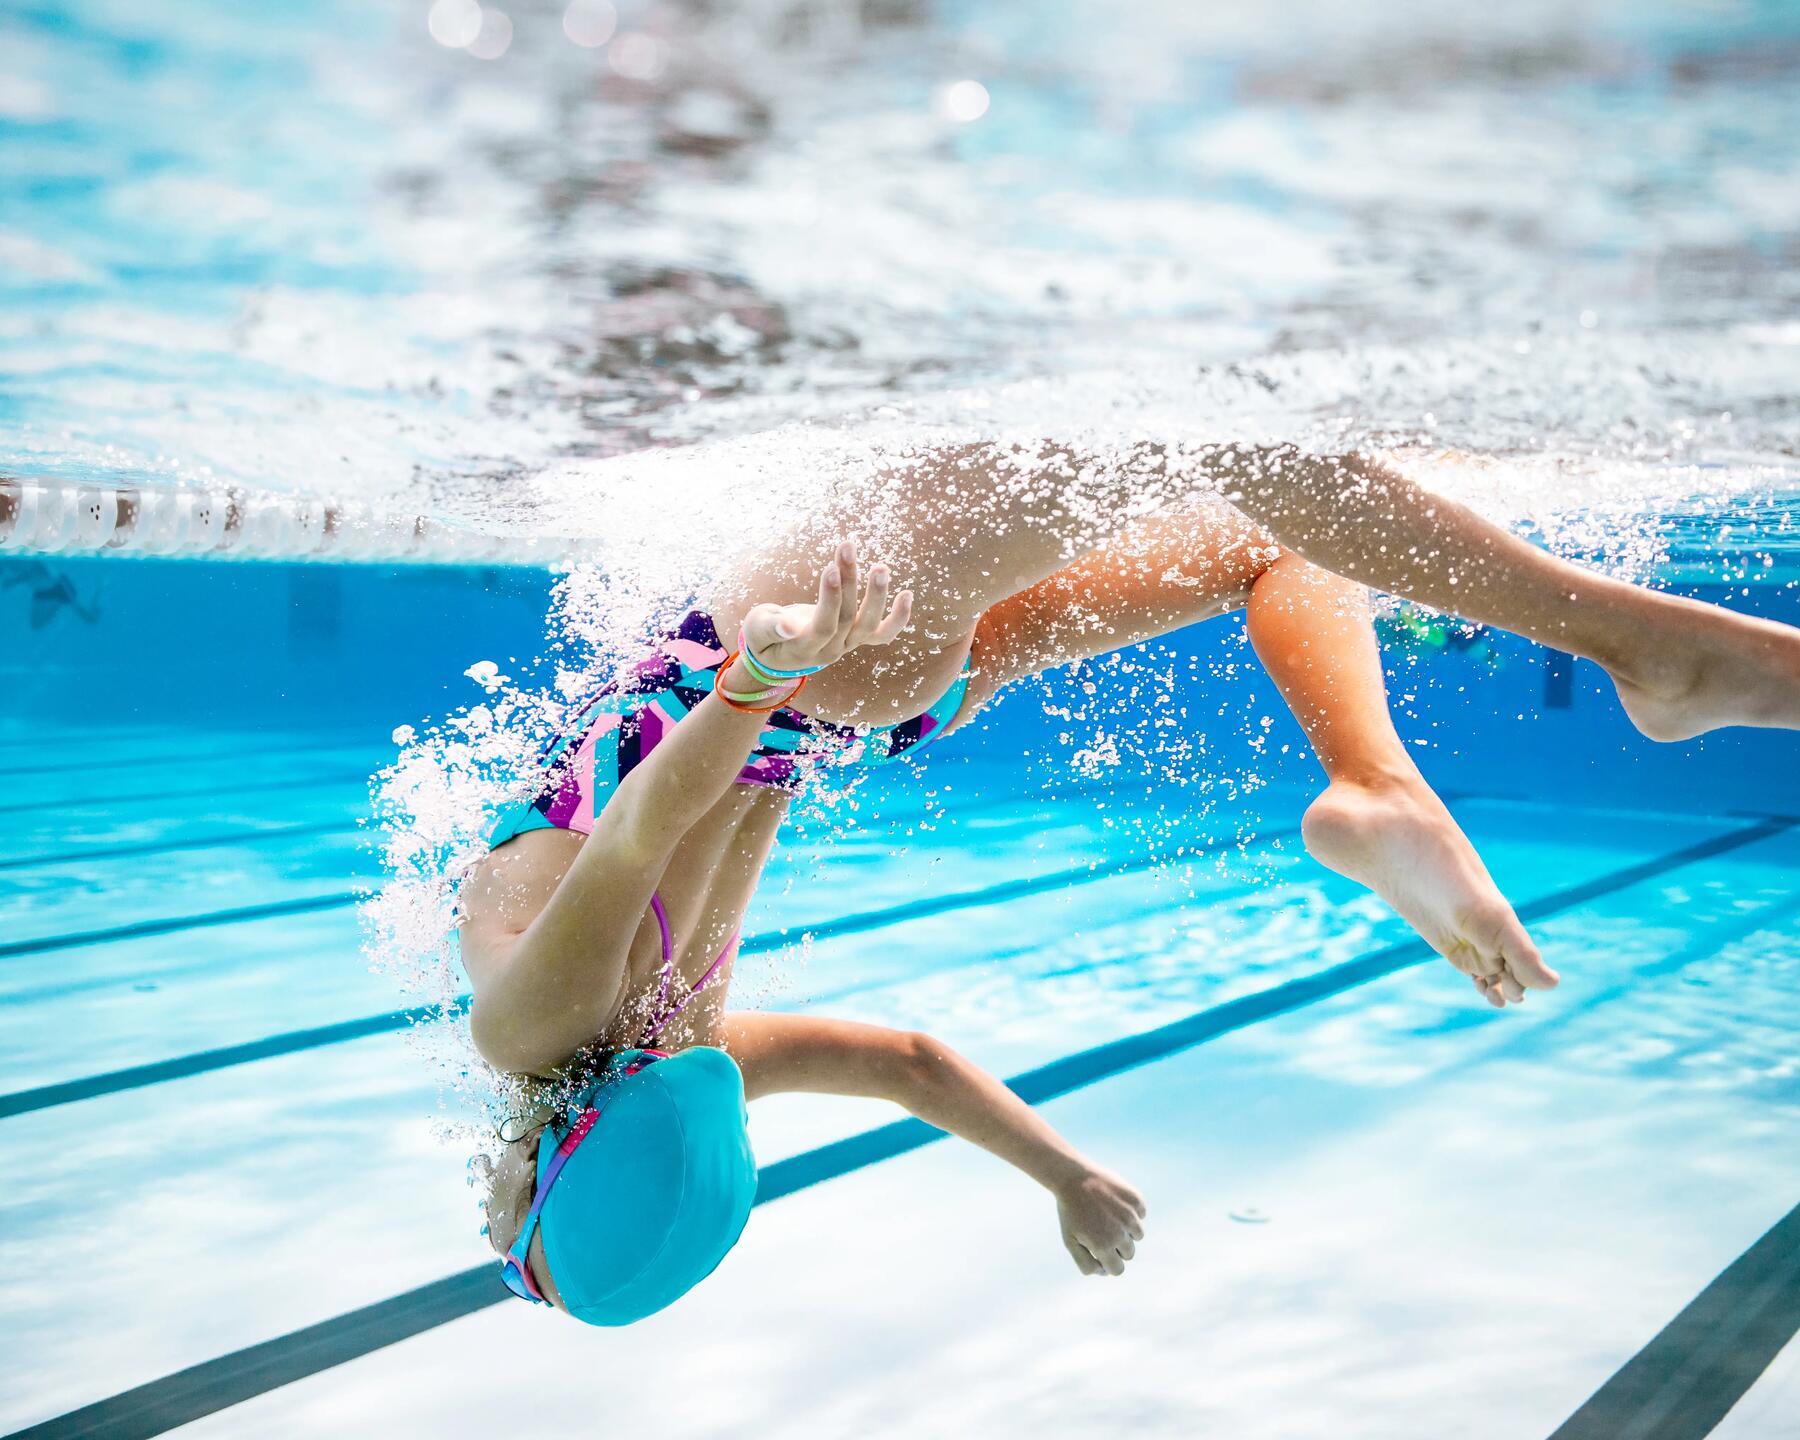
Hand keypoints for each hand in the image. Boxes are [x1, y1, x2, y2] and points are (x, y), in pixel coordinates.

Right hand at [740, 539, 911, 674]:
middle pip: (847, 618)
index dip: (830, 599)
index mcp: (804, 650)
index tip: (831, 567)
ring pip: (867, 624)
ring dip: (876, 595)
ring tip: (880, 566)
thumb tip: (787, 626)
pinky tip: (908, 594)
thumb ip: (772, 628)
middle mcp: (831, 651)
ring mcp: (847, 645)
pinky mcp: (857, 638)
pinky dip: (898, 618)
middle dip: (849, 581)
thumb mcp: (757, 629)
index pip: (824, 625)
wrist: (777, 654)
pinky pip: (882, 634)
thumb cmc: (762, 636)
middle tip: (847, 547)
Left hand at [1056, 1165, 1146, 1276]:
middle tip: (1101, 1229)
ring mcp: (1130, 1215)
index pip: (1118, 1270)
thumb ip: (1086, 1264)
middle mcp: (1119, 1233)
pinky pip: (1142, 1214)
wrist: (1073, 1177)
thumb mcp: (1070, 1241)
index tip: (1100, 1250)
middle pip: (1129, 1254)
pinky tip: (1115, 1203)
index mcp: (1103, 1246)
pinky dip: (1133, 1212)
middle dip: (1118, 1246)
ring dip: (1127, 1230)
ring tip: (1109, 1216)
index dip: (1109, 1263)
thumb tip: (1105, 1272)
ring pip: (1139, 1235)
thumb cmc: (1070, 1211)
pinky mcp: (1136, 1200)